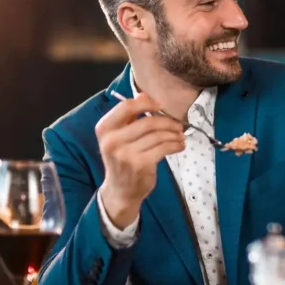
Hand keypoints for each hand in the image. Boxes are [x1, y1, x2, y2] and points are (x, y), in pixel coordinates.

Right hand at [96, 93, 185, 228]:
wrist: (120, 190)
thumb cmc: (122, 158)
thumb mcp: (120, 136)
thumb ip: (130, 116)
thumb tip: (145, 95)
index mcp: (105, 128)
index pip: (126, 107)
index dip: (147, 103)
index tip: (160, 105)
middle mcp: (112, 140)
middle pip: (147, 122)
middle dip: (167, 121)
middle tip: (178, 125)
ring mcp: (125, 154)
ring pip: (158, 135)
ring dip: (174, 134)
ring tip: (180, 135)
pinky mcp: (140, 165)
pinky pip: (163, 148)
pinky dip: (175, 145)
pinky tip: (179, 145)